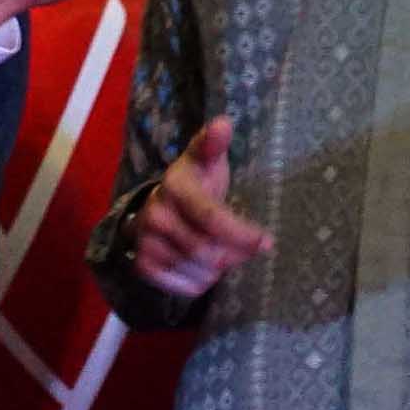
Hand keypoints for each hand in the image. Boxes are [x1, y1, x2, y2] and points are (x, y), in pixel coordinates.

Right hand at [130, 117, 273, 298]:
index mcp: (174, 186)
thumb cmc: (196, 183)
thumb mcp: (207, 160)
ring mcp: (145, 242)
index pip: (211, 217)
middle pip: (208, 250)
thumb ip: (214, 145)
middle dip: (234, 253)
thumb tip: (223, 123)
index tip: (267, 243)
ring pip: (198, 272)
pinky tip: (205, 267)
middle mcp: (155, 215)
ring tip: (222, 253)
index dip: (242, 233)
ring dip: (219, 269)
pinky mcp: (142, 266)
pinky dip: (202, 283)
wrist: (159, 205)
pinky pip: (183, 287)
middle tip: (244, 248)